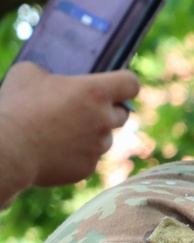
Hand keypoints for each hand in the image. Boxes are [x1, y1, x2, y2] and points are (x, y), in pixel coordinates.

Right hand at [0, 61, 139, 204]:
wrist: (6, 150)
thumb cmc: (16, 107)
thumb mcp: (28, 74)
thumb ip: (51, 75)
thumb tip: (54, 81)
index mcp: (96, 92)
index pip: (131, 84)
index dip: (125, 84)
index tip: (117, 86)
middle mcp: (104, 120)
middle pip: (122, 114)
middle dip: (107, 111)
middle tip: (84, 110)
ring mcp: (98, 147)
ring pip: (105, 139)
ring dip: (91, 135)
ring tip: (61, 132)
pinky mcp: (88, 168)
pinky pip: (89, 159)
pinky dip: (76, 155)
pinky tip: (53, 151)